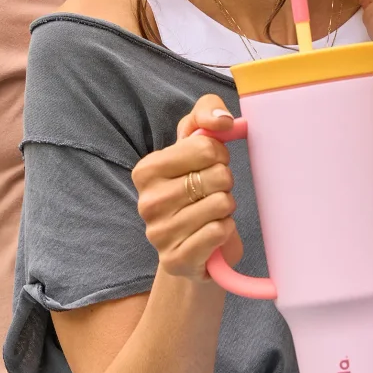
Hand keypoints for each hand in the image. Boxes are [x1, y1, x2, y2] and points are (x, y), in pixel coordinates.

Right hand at [131, 94, 243, 281]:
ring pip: (222, 203)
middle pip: (219, 176)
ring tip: (210, 214)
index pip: (207, 147)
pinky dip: (225, 230)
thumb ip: (205, 114)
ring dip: (225, 208)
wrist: (193, 251)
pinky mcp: (176, 259)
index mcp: (147, 170)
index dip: (220, 155)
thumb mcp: (196, 145)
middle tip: (210, 194)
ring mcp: (159, 234)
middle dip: (225, 184)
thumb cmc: (195, 191)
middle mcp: (147, 202)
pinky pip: (219, 232)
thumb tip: (221, 120)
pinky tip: (211, 235)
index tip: (211, 166)